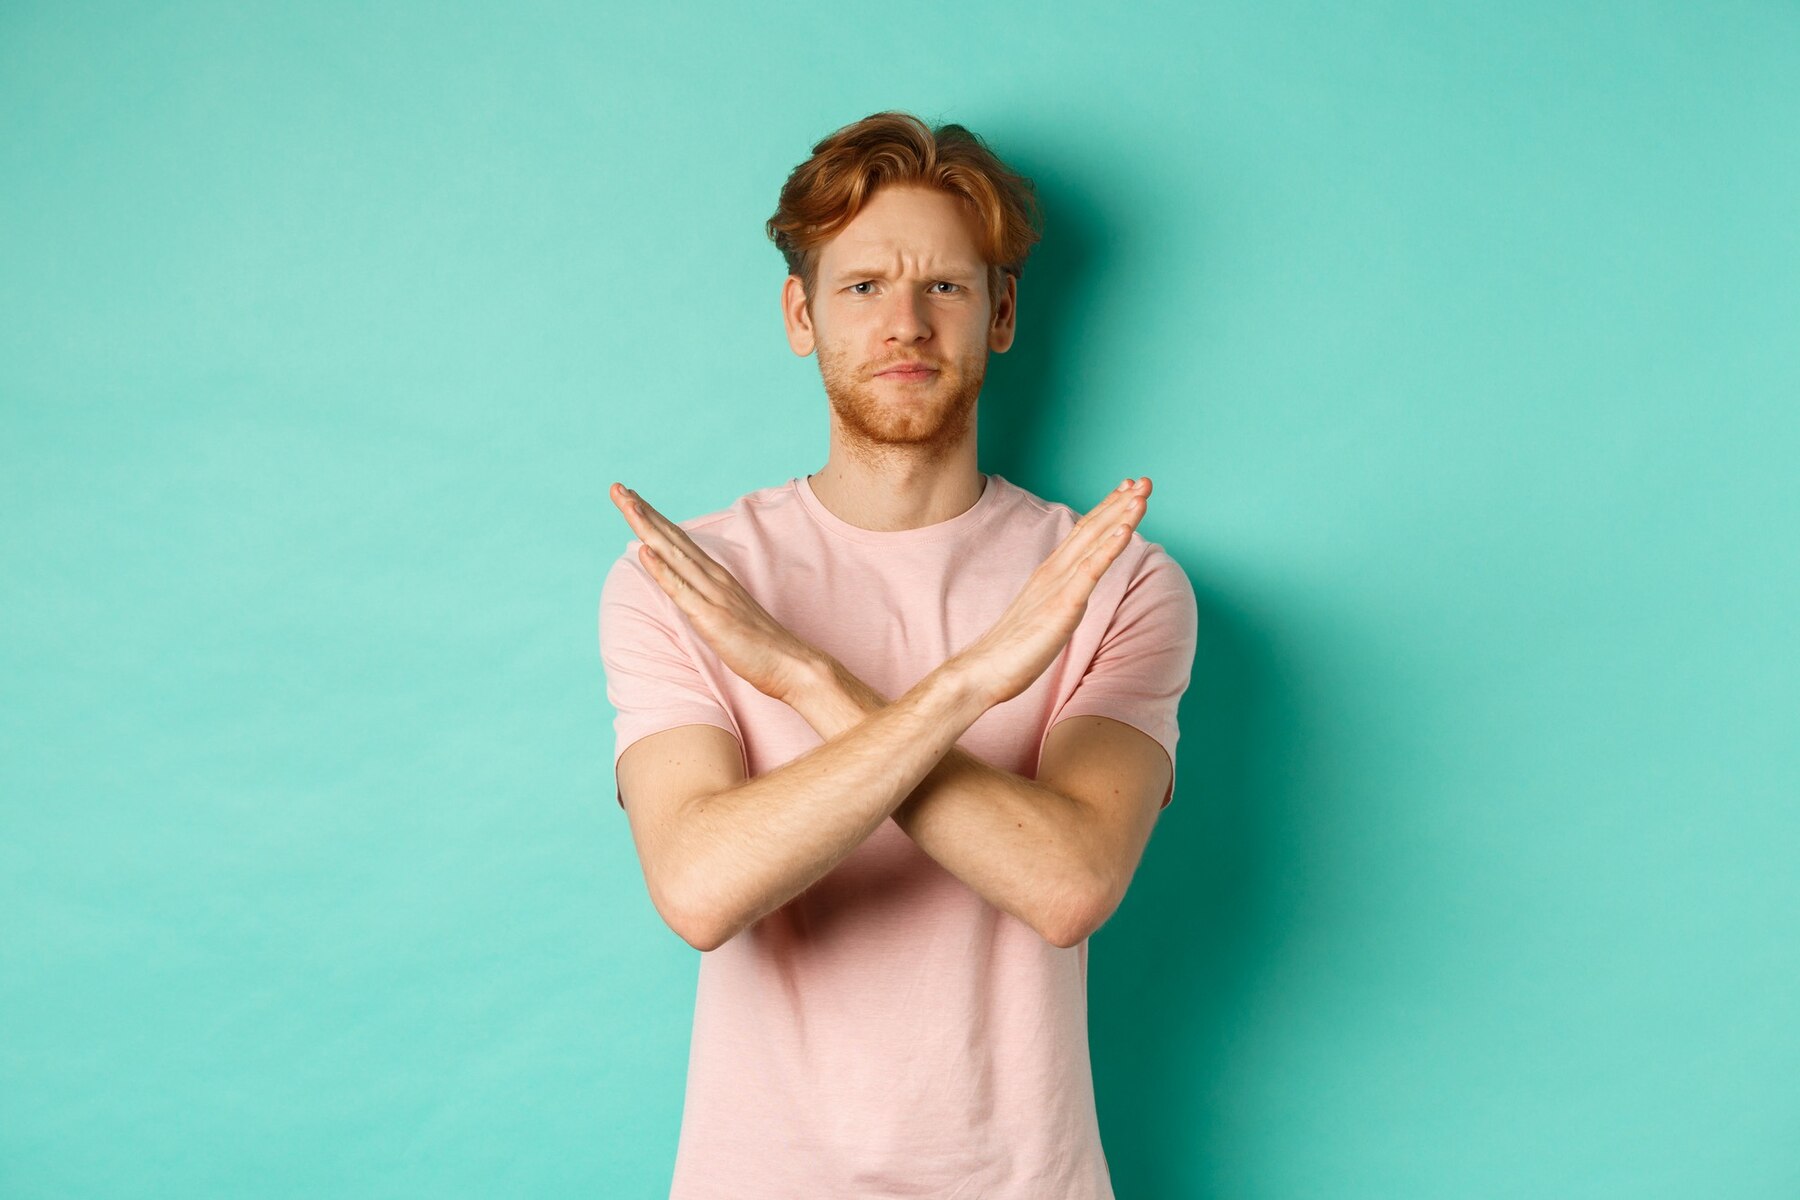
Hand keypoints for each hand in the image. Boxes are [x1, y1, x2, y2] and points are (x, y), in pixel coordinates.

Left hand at [610, 482, 822, 703]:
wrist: (793, 665)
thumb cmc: (762, 646)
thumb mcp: (728, 615)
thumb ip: (708, 600)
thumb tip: (687, 594)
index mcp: (717, 577)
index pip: (679, 540)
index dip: (654, 518)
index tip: (631, 498)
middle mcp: (714, 578)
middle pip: (672, 538)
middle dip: (642, 512)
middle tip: (617, 488)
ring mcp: (714, 596)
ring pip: (673, 555)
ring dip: (647, 528)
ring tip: (626, 503)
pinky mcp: (712, 618)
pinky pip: (682, 591)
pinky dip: (662, 569)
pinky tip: (644, 551)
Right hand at [953, 476, 1151, 706]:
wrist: (983, 670)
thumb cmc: (1011, 650)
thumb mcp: (1041, 615)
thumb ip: (1057, 599)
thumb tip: (1070, 597)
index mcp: (1050, 573)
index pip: (1082, 532)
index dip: (1107, 509)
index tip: (1126, 489)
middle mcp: (1054, 572)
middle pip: (1092, 528)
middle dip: (1120, 503)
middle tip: (1144, 480)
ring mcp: (1058, 586)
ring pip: (1094, 542)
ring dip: (1121, 515)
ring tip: (1142, 494)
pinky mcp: (1063, 605)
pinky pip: (1091, 571)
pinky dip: (1110, 547)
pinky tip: (1126, 530)